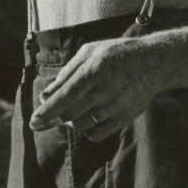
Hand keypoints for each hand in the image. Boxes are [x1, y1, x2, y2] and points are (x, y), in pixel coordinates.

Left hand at [29, 38, 165, 141]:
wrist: (154, 62)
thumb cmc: (116, 54)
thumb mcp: (89, 52)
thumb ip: (66, 74)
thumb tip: (45, 96)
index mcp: (94, 70)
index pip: (64, 96)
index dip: (46, 112)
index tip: (33, 122)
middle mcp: (105, 90)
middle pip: (69, 114)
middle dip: (54, 116)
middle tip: (51, 112)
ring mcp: (116, 106)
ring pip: (81, 125)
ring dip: (70, 121)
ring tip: (75, 107)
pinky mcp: (124, 118)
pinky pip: (96, 134)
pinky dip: (86, 129)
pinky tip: (88, 116)